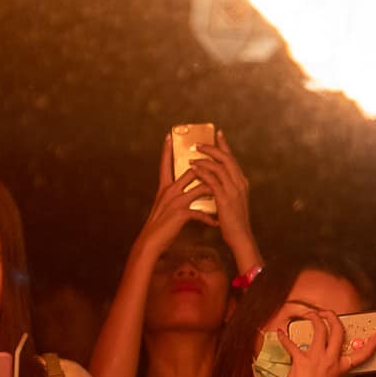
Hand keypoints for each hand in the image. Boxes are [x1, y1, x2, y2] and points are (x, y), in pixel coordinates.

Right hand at [134, 135, 217, 255]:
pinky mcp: (181, 212)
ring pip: (201, 187)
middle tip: (219, 165)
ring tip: (224, 196)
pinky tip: (216, 224)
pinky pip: (201, 212)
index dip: (166, 150)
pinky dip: (210, 218)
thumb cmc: (159, 224)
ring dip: (214, 192)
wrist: (151, 240)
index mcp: (164, 186)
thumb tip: (185, 189)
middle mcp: (170, 190)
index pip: (165, 164)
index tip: (168, 136)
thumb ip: (174, 194)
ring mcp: (176, 200)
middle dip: (207, 169)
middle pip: (192, 172)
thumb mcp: (164, 205)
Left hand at [187, 133, 259, 271]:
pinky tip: (194, 169)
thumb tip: (214, 180)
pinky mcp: (225, 198)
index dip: (225, 144)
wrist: (240, 237)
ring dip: (204, 159)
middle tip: (198, 143)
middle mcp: (239, 183)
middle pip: (226, 158)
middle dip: (212, 148)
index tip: (217, 133)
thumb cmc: (234, 222)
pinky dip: (203, 173)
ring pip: (219, 167)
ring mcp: (233, 190)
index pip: (232, 158)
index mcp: (241, 182)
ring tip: (192, 156)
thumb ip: (226, 189)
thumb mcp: (233, 201)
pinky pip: (213, 181)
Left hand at [277, 308, 375, 376]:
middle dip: (332, 317)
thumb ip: (330, 364)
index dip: (374, 342)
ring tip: (309, 316)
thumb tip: (322, 350)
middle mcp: (331, 361)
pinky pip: (292, 344)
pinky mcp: (301, 361)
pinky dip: (285, 337)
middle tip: (326, 313)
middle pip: (338, 332)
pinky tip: (281, 332)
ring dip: (314, 319)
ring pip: (320, 330)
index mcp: (341, 368)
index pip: (362, 354)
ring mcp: (317, 360)